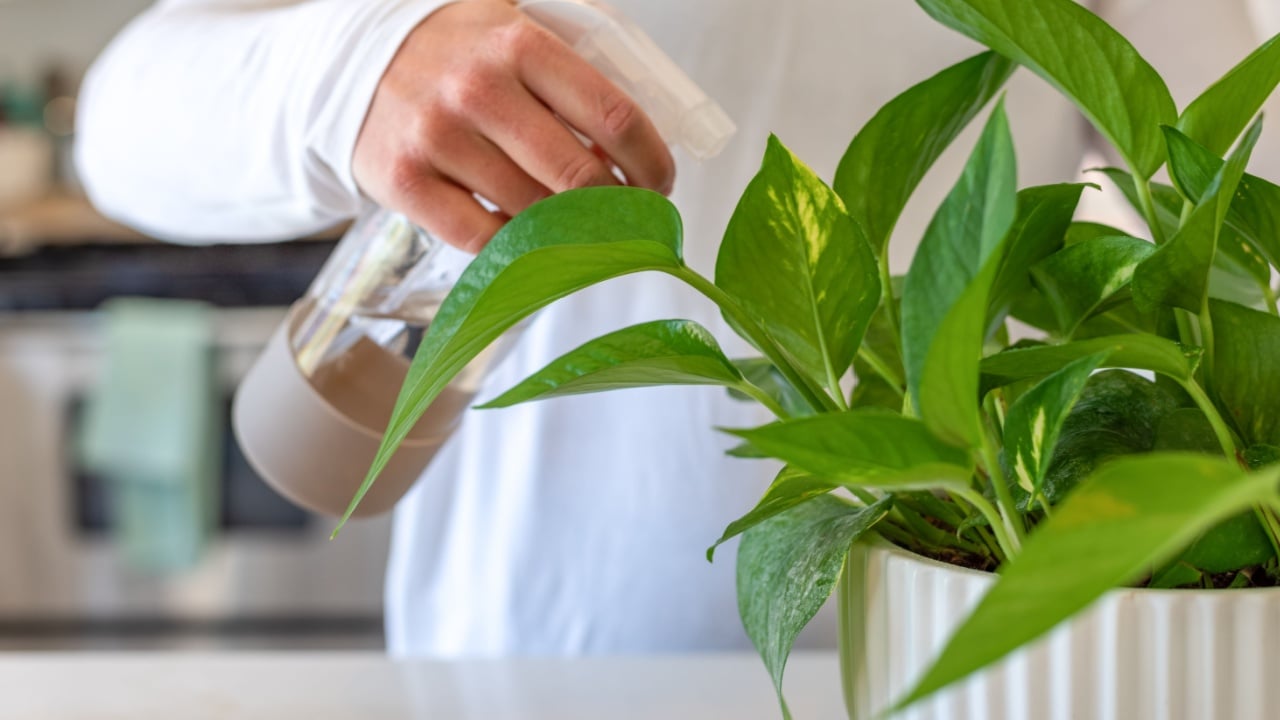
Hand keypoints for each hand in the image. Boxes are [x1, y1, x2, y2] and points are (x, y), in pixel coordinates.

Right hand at [352, 0, 675, 251]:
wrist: (353, 62)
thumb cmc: (457, 52)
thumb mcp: (517, 26)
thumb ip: (579, 60)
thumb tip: (648, 127)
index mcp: (519, 43)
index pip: (613, 115)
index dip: (651, 161)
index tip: (660, 183)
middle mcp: (477, 89)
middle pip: (580, 176)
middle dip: (621, 208)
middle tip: (631, 218)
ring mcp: (437, 138)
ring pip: (535, 214)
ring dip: (573, 232)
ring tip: (585, 229)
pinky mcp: (405, 183)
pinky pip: (484, 239)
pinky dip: (517, 247)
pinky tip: (530, 234)